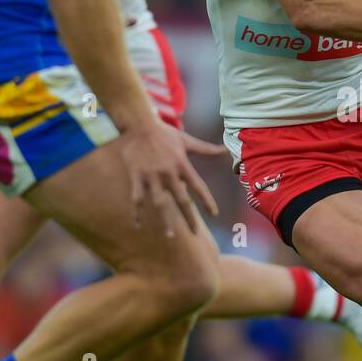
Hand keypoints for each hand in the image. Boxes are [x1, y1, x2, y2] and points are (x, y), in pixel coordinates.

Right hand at [119, 119, 218, 236]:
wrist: (138, 124)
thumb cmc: (164, 132)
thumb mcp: (186, 140)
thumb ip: (206, 149)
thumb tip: (225, 150)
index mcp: (182, 165)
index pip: (198, 187)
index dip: (207, 201)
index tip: (214, 214)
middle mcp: (169, 173)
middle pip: (182, 200)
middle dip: (189, 218)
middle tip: (195, 234)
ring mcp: (152, 176)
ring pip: (160, 203)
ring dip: (165, 220)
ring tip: (170, 236)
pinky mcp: (136, 177)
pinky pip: (137, 199)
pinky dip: (137, 213)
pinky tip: (138, 226)